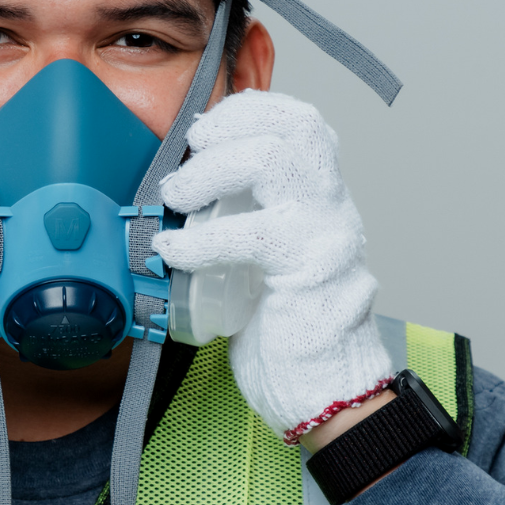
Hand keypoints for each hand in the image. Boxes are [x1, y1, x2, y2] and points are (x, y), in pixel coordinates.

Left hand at [153, 89, 392, 443]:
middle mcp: (331, 207)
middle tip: (187, 159)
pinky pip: (253, 234)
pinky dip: (200, 237)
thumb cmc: (284, 330)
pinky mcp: (311, 272)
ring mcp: (328, 235)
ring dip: (210, 170)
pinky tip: (173, 249)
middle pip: (295, 124)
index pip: (300, 120)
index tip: (203, 127)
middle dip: (230, 126)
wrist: (324, 397)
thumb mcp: (260, 258)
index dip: (249, 108)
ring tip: (176, 197)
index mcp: (319, 198)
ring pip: (274, 160)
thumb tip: (173, 197)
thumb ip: (238, 220)